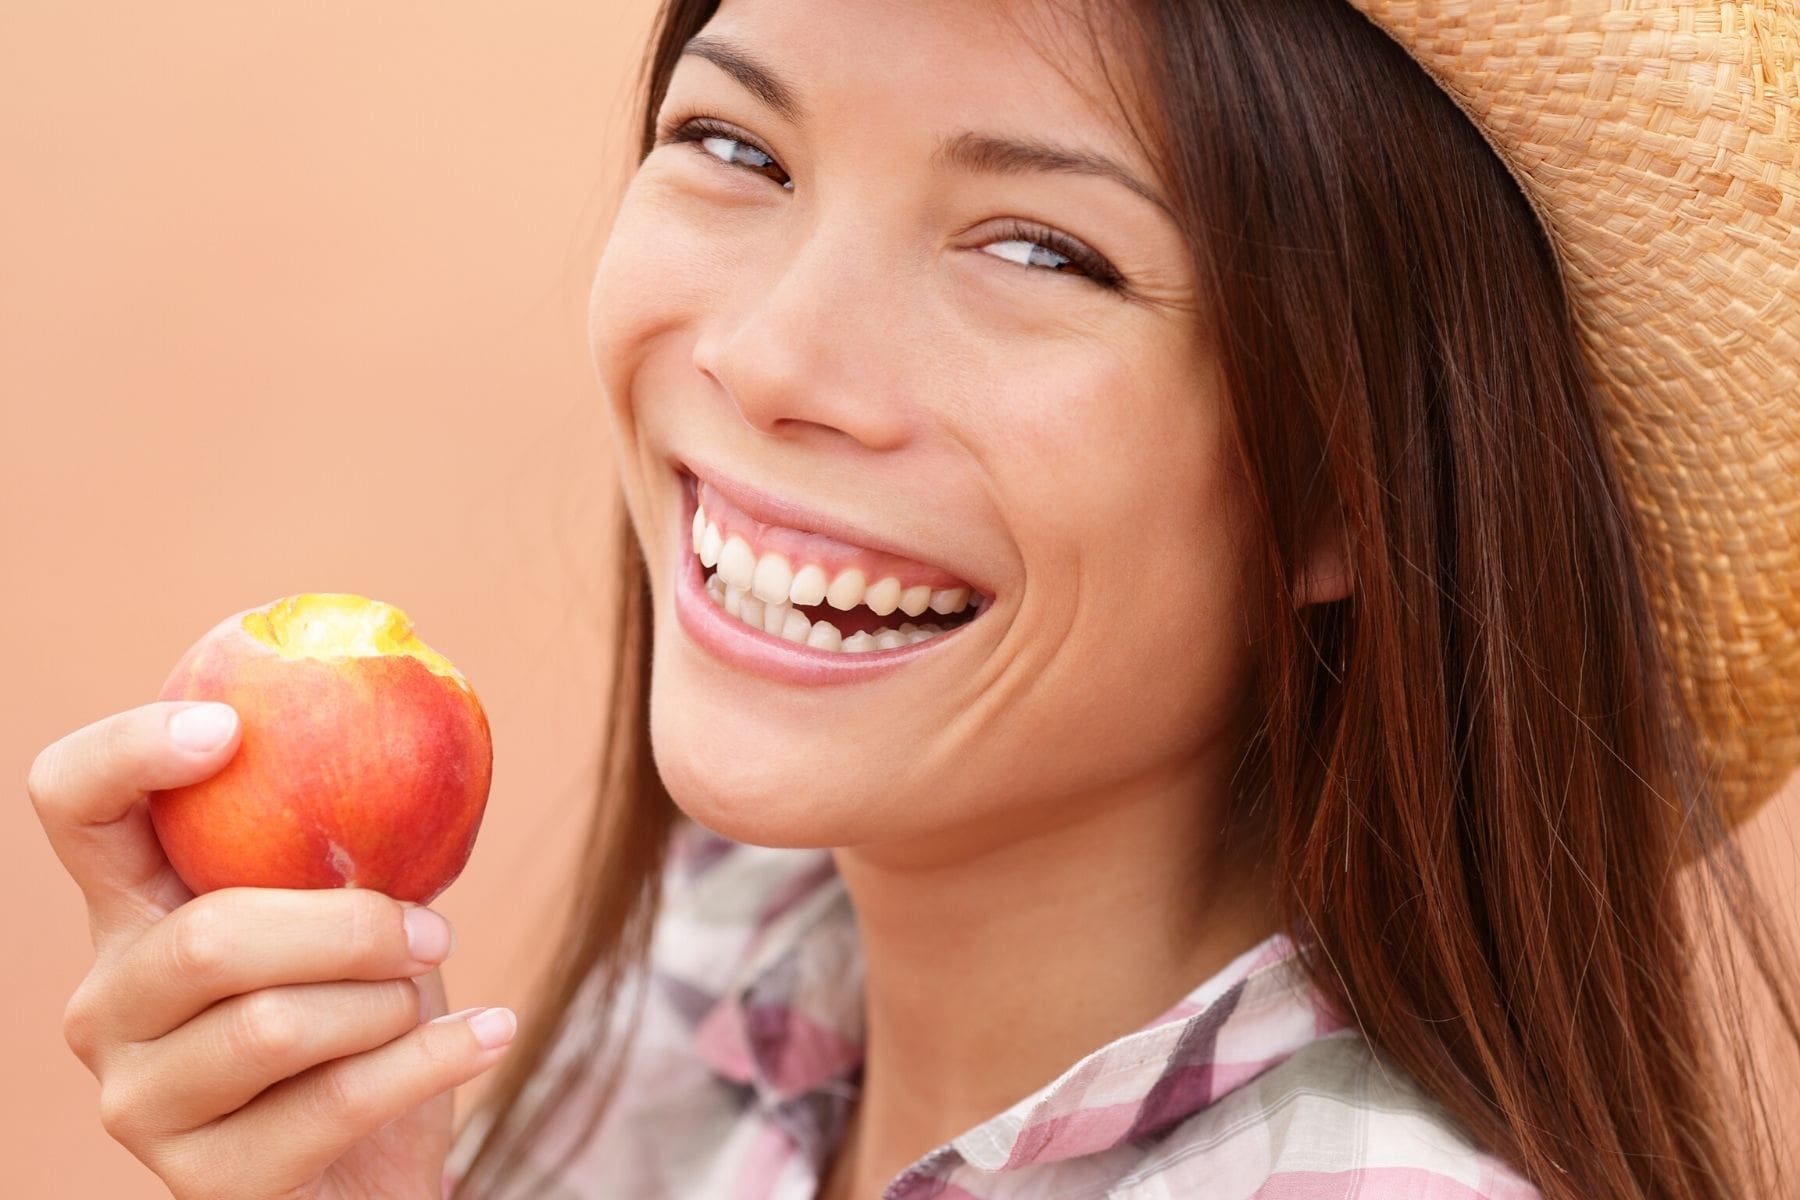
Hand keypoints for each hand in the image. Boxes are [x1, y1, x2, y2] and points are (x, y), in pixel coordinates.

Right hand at [28, 700, 515, 1199]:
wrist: (381, 1164)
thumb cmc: (366, 1018)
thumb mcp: (355, 915)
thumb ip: (347, 848)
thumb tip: (414, 747)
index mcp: (134, 910)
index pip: (73, 804)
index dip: (128, 752)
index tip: (229, 729)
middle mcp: (108, 1004)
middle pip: (210, 938)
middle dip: (353, 928)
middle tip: (434, 931)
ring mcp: (141, 1101)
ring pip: (273, 1026)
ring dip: (388, 1006)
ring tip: (424, 1004)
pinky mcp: (202, 1184)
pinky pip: (333, 1103)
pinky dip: (433, 1059)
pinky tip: (489, 1035)